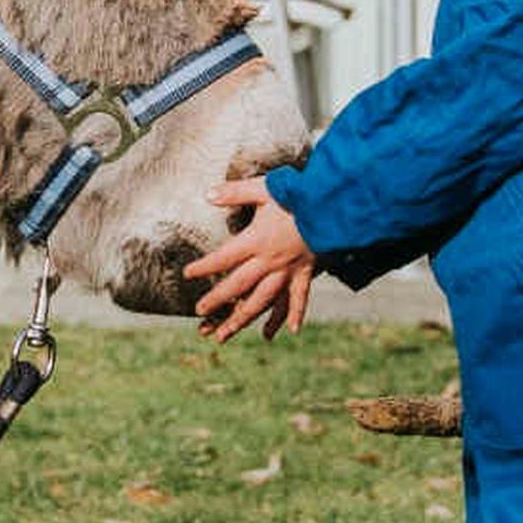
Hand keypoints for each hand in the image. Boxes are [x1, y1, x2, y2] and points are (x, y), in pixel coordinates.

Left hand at [187, 182, 316, 343]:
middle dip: (217, 299)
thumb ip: (235, 192)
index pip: (223, 258)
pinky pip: (300, 298)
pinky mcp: (306, 273)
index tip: (188, 274)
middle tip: (200, 312)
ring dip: (244, 319)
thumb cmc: (299, 195)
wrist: (335, 207)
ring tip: (227, 334)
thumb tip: (208, 194)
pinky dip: (296, 315)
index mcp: (256, 240)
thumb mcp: (264, 188)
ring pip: (263, 301)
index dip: (204, 266)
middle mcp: (270, 261)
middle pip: (238, 285)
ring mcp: (288, 271)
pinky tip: (291, 331)